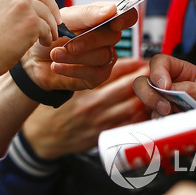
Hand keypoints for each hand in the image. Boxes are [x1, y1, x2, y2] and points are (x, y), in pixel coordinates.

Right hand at [0, 0, 61, 80]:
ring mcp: (22, 3)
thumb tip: (23, 0)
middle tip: (53, 19)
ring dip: (49, 24)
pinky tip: (41, 42)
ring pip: (47, 11)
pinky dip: (47, 36)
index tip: (37, 1)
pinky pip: (48, 27)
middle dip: (49, 6)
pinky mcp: (31, 21)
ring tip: (46, 36)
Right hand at [22, 58, 148, 157]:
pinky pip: (128, 124)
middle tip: (155, 71)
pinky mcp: (103, 135)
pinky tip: (146, 108)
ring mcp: (99, 121)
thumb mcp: (60, 84)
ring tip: (155, 87)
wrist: (40, 136)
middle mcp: (92, 104)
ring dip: (146, 95)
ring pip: (132, 105)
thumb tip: (105, 58)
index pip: (112, 71)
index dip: (130, 64)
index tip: (140, 60)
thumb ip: (80, 71)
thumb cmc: (50, 106)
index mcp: (81, 88)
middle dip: (143, 77)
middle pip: (127, 87)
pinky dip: (140, 115)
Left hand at [36, 3, 136, 89]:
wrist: (33, 58)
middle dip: (89, 40)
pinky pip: (95, 73)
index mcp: (102, 19)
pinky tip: (57, 66)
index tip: (114, 22)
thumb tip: (112, 9)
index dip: (125, 18)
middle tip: (67, 42)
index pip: (127, 15)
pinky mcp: (98, 76)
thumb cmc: (51, 34)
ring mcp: (105, 57)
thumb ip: (86, 14)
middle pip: (113, 36)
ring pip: (102, 56)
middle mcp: (107, 38)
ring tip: (55, 54)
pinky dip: (72, 69)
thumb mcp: (64, 19)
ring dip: (75, 56)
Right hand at [133, 54, 195, 117]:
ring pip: (146, 102)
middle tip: (165, 108)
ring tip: (174, 118)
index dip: (157, 71)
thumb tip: (172, 90)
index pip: (160, 62)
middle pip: (144, 82)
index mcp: (182, 72)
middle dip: (149, 94)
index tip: (165, 86)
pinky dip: (160, 123)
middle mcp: (170, 86)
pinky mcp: (166, 120)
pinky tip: (174, 126)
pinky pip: (153, 119)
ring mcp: (166, 103)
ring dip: (156, 110)